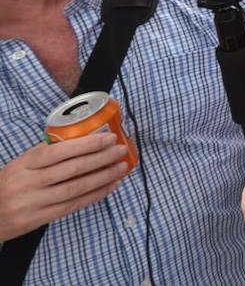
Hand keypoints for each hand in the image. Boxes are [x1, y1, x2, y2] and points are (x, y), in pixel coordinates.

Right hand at [0, 134, 129, 240]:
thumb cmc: (10, 184)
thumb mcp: (21, 164)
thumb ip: (46, 153)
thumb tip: (80, 138)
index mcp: (24, 164)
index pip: (58, 151)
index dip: (85, 144)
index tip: (108, 137)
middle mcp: (29, 183)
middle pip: (71, 169)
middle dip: (100, 158)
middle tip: (121, 150)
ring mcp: (35, 203)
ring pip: (75, 188)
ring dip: (102, 177)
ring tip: (121, 167)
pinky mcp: (41, 218)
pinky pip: (73, 205)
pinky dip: (95, 194)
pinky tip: (111, 185)